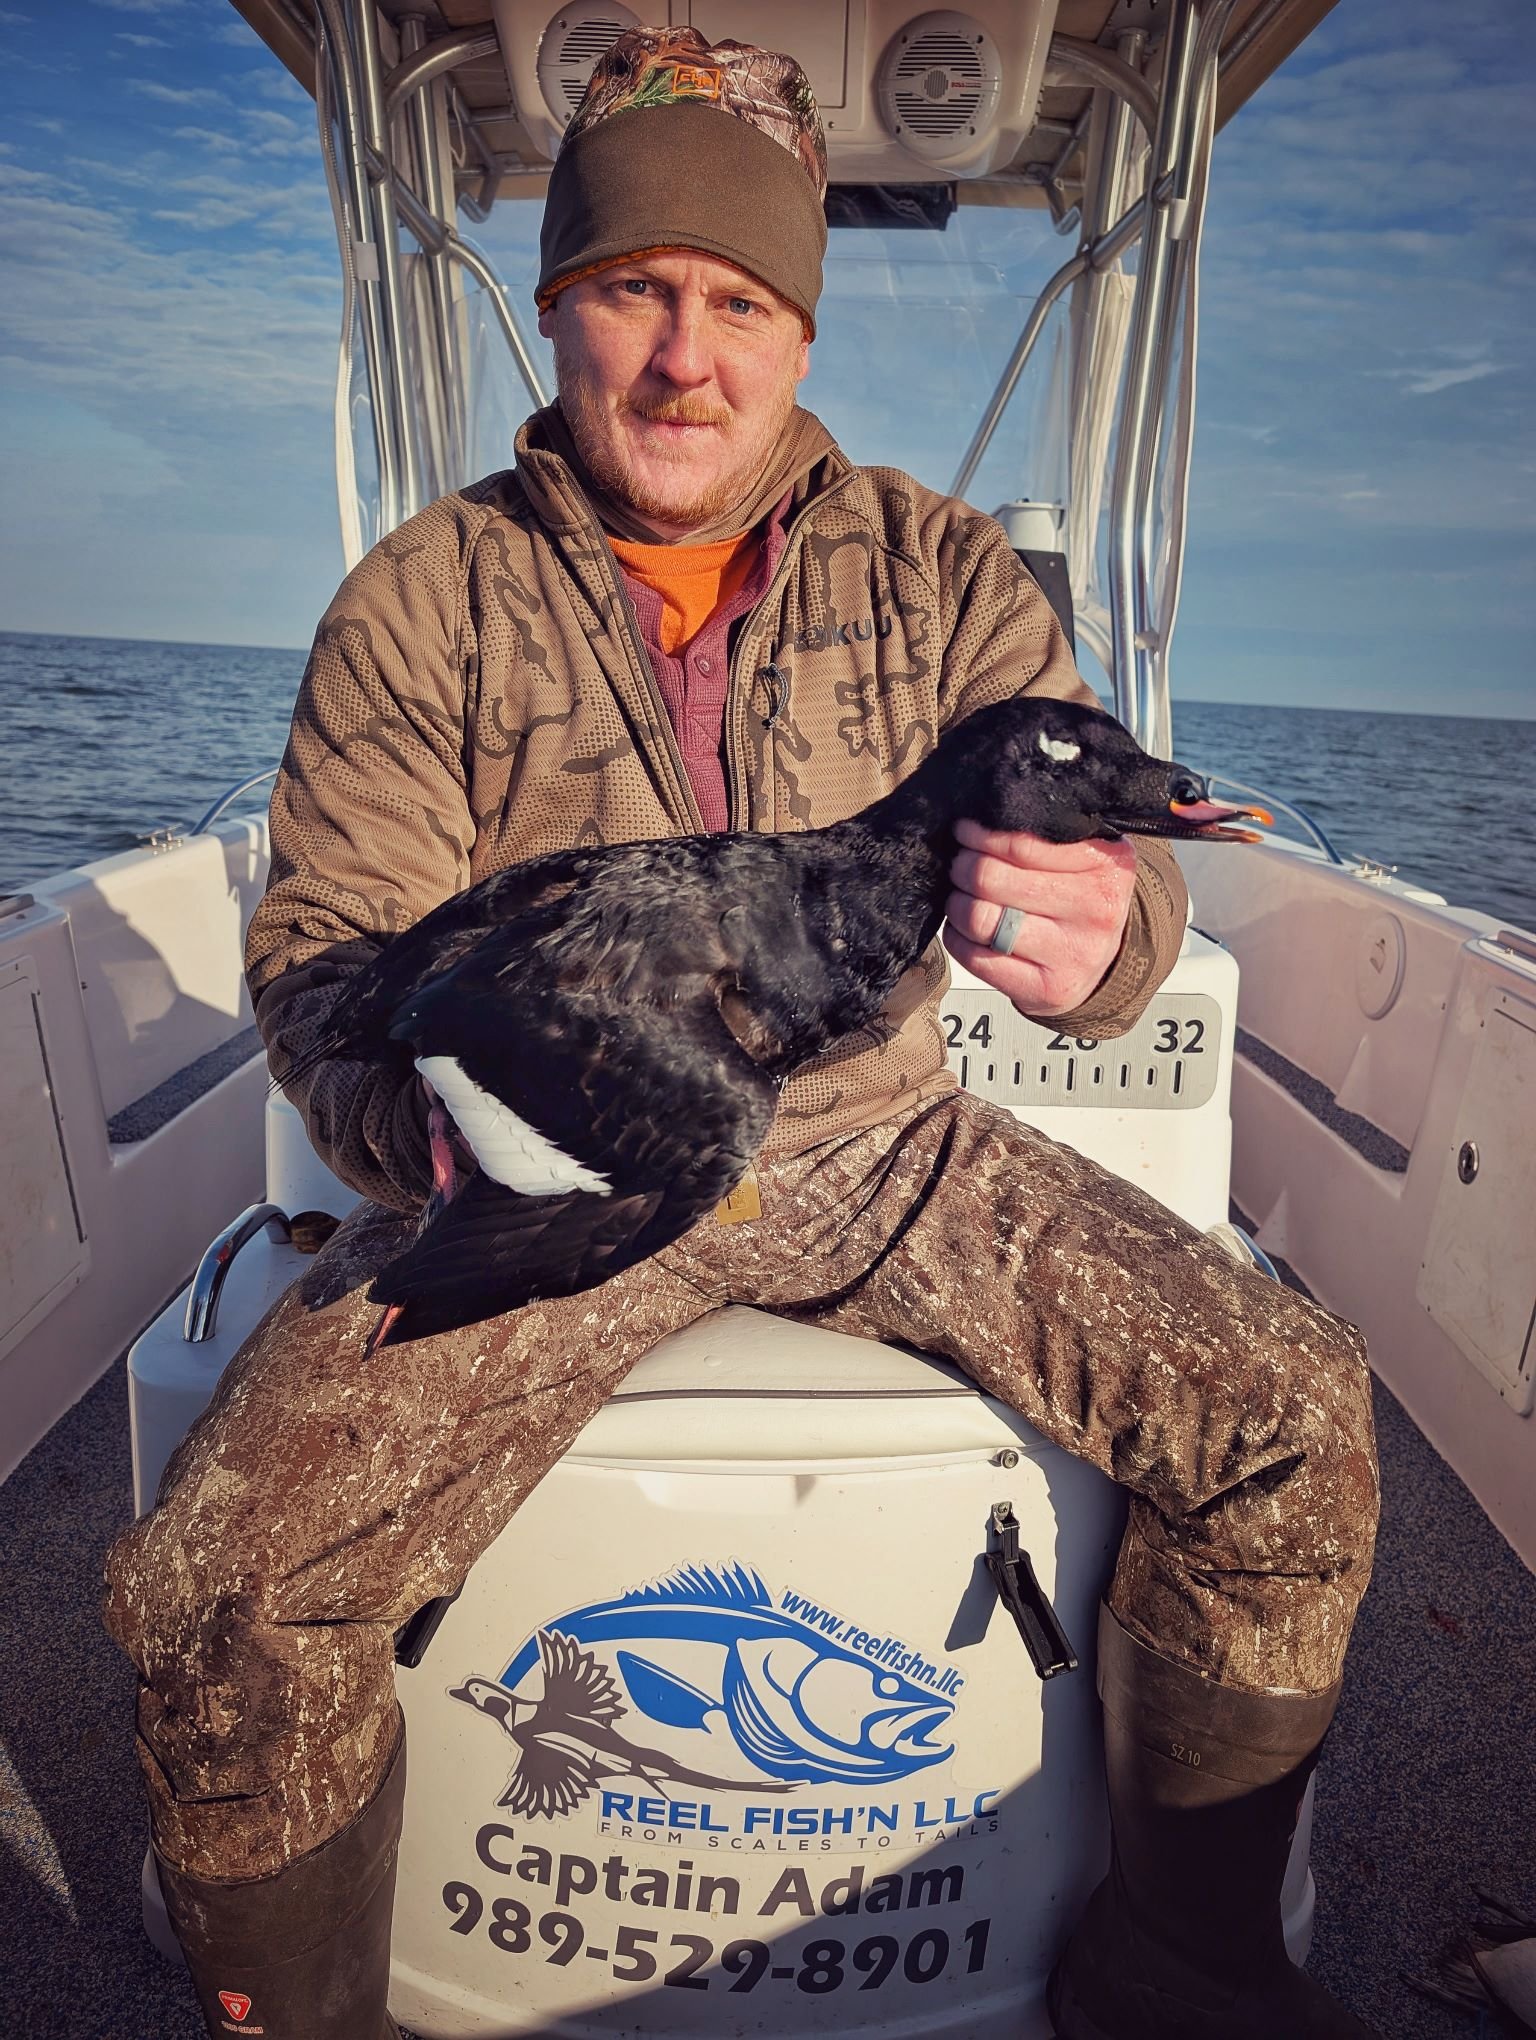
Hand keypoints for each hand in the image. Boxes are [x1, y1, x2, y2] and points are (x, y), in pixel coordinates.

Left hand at [942, 819, 1137, 1016]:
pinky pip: (976, 957)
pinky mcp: (1046, 989)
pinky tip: (966, 929)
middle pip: (992, 880)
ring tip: (960, 896)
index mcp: (1106, 867)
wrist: (1105, 964)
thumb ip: (1050, 836)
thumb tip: (986, 817)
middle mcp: (1094, 910)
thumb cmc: (1085, 901)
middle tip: (960, 864)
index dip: (982, 836)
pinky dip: (958, 938)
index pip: (1023, 846)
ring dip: (957, 904)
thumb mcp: (1087, 858)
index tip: (965, 831)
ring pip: (979, 919)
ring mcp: (1070, 953)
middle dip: (963, 868)